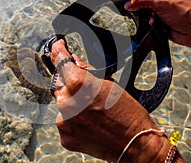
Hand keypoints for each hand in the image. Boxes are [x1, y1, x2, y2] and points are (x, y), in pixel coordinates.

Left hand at [50, 39, 182, 162]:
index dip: (58, 51)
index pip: (61, 61)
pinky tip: (88, 121)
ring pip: (62, 102)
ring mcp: (64, 120)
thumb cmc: (127, 113)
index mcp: (78, 84)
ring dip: (72, 101)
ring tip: (92, 109)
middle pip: (60, 83)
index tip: (57, 47)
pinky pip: (64, 119)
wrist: (134, 144)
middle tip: (85, 88)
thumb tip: (74, 62)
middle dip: (69, 81)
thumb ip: (87, 71)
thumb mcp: (109, 83)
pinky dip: (73, 117)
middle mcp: (66, 102)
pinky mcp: (64, 135)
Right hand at [118, 0, 190, 56]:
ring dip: (141, 13)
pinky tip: (151, 22)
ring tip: (140, 14)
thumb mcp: (163, 3)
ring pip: (142, 8)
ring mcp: (158, 9)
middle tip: (125, 3)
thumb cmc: (188, 14)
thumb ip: (144, 1)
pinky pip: (145, 19)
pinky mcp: (157, 20)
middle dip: (133, 0)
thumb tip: (129, 3)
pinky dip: (146, 21)